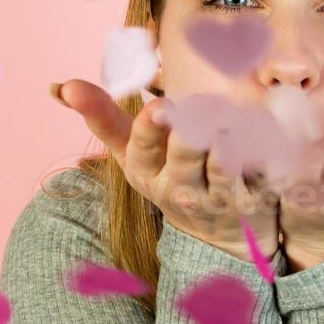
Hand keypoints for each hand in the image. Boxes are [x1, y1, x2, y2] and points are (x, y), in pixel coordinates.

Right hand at [54, 80, 278, 263]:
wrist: (219, 238)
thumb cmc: (170, 179)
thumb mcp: (133, 155)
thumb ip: (102, 118)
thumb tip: (60, 86)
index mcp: (147, 173)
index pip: (143, 148)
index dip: (151, 128)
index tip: (160, 108)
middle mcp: (180, 189)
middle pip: (185, 153)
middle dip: (194, 126)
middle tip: (205, 104)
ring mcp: (219, 200)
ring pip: (224, 161)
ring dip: (230, 132)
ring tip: (232, 115)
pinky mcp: (255, 204)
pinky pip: (261, 171)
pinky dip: (263, 149)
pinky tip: (263, 131)